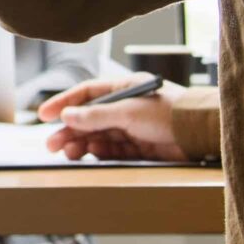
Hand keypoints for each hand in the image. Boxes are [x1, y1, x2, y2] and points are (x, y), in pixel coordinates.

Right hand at [37, 76, 189, 162]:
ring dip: (82, 143)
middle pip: (89, 118)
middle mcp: (125, 107)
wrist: (199, 133)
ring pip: (99, 136)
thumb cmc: (168, 113)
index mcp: (122, 89)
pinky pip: (113, 150)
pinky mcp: (140, 146)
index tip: (43, 115)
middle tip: (51, 144)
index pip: (86, 94)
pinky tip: (90, 155)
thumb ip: (96, 115)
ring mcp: (132, 127)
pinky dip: (100, 153)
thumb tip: (67, 116)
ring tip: (68, 153)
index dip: (63, 103)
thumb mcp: (127, 111)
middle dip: (69, 131)